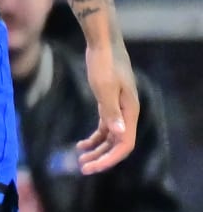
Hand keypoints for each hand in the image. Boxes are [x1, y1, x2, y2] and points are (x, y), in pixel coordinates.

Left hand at [78, 36, 137, 173]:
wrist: (102, 43)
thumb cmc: (103, 63)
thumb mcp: (104, 88)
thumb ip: (110, 111)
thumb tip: (119, 134)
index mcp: (130, 112)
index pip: (124, 144)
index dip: (109, 158)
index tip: (92, 166)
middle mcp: (128, 114)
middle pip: (117, 144)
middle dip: (101, 157)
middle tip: (82, 168)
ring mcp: (119, 109)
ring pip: (111, 137)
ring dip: (97, 149)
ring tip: (80, 159)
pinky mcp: (109, 103)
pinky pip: (105, 127)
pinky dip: (95, 137)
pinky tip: (81, 144)